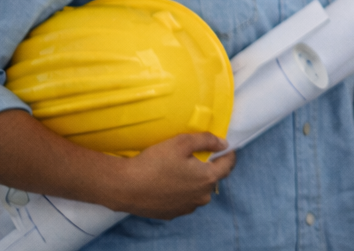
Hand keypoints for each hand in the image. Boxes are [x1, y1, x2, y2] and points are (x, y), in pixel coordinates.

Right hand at [106, 132, 234, 218]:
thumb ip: (207, 140)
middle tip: (195, 156)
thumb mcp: (182, 142)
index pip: (228, 165)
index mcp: (207, 179)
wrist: (125, 187)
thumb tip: (223, 144)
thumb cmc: (155, 162)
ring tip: (179, 170)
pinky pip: (184, 200)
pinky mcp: (172, 214)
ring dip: (194, 181)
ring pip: (198, 191)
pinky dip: (181, 191)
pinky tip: (168, 183)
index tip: (224, 147)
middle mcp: (201, 197)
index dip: (228, 154)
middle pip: (213, 179)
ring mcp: (187, 208)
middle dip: (208, 167)